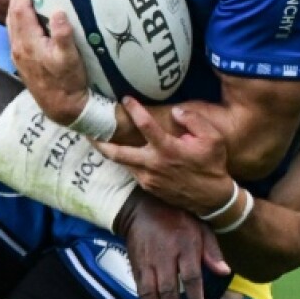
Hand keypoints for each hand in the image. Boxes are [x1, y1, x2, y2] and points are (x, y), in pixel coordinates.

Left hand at [6, 0, 88, 123]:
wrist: (62, 109)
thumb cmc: (69, 84)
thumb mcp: (70, 59)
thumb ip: (63, 36)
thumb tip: (59, 11)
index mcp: (27, 43)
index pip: (20, 9)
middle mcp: (18, 48)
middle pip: (12, 14)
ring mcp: (18, 55)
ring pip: (11, 24)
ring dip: (15, 6)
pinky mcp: (22, 62)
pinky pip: (15, 32)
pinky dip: (17, 19)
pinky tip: (25, 17)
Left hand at [97, 98, 234, 217]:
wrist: (213, 199)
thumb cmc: (212, 165)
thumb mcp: (212, 139)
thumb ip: (193, 120)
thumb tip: (175, 111)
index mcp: (167, 149)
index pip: (145, 125)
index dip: (134, 110)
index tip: (126, 99)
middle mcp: (153, 164)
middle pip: (118, 152)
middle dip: (100, 141)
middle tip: (86, 131)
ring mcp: (148, 178)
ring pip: (122, 163)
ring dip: (109, 152)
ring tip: (97, 139)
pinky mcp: (148, 187)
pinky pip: (132, 171)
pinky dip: (124, 161)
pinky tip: (120, 153)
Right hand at [115, 191, 229, 298]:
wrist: (141, 205)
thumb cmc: (177, 217)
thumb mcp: (201, 226)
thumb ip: (212, 250)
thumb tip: (225, 272)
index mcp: (184, 244)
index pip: (191, 276)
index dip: (195, 298)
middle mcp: (164, 255)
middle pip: (168, 288)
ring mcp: (147, 260)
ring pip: (150, 292)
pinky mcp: (135, 263)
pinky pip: (140, 288)